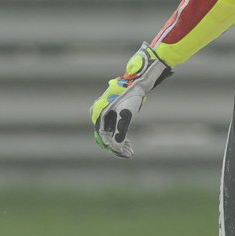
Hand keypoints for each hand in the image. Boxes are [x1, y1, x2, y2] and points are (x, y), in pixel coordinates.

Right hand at [89, 42, 172, 157]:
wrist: (137, 80)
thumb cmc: (131, 97)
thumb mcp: (126, 116)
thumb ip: (120, 132)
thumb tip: (115, 147)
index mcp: (98, 115)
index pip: (105, 139)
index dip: (116, 149)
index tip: (127, 154)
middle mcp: (98, 113)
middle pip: (106, 136)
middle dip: (118, 146)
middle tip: (130, 152)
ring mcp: (103, 110)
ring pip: (109, 131)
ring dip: (119, 140)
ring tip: (130, 146)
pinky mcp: (110, 109)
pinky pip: (112, 125)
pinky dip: (119, 133)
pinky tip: (127, 138)